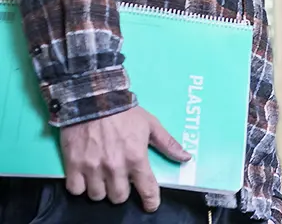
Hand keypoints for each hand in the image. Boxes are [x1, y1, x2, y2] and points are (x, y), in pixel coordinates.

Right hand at [60, 106, 190, 211]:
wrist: (94, 99)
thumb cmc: (125, 112)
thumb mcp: (151, 125)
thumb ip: (168, 144)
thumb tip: (186, 157)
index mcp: (136, 158)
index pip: (147, 189)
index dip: (150, 201)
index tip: (150, 205)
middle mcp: (115, 167)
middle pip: (119, 197)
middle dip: (121, 191)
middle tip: (120, 180)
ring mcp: (92, 167)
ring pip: (97, 196)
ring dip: (101, 189)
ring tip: (102, 177)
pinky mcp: (73, 165)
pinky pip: (76, 190)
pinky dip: (80, 186)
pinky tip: (85, 176)